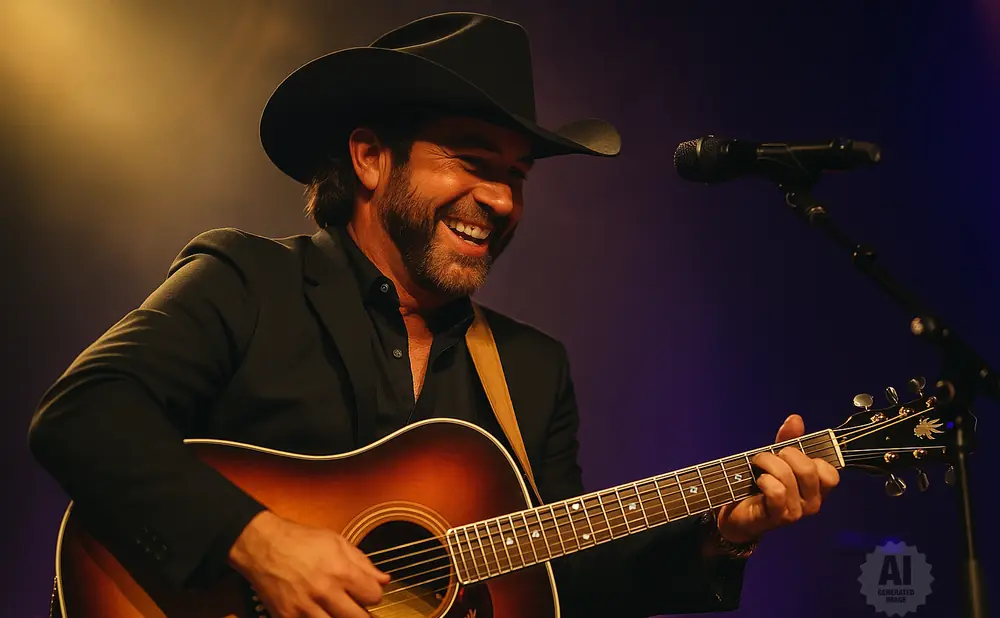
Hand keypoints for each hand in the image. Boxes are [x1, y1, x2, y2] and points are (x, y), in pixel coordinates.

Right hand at [228, 511, 390, 617]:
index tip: (366, 591)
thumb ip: (363, 563)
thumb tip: (384, 580)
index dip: (373, 594)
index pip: (374, 596)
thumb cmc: (300, 540)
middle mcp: (324, 592)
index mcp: (340, 570)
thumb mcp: (336, 541)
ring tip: (337, 608)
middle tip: (355, 605)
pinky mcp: (287, 617)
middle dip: (361, 612)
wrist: (262, 546)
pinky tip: (319, 612)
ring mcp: (305, 608)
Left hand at [716, 414, 839, 543]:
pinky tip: (758, 481)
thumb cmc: (762, 485)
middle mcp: (812, 503)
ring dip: (768, 464)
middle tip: (769, 456)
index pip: (831, 473)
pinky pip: (777, 492)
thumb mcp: (777, 459)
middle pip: (808, 470)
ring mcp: (797, 512)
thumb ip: (788, 440)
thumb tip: (795, 419)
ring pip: (788, 478)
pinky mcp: (778, 517)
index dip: (811, 458)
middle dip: (785, 455)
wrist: (739, 513)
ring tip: (757, 465)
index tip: (790, 455)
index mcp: (817, 489)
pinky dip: (765, 480)